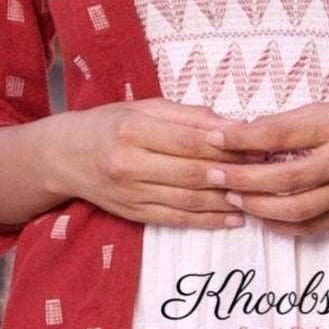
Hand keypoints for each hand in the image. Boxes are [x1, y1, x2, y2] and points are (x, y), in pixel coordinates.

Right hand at [45, 97, 245, 228]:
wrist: (63, 157)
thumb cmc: (109, 124)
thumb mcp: (143, 108)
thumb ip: (189, 116)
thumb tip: (234, 126)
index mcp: (133, 129)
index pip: (191, 140)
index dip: (228, 146)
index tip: (258, 146)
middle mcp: (129, 163)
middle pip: (193, 173)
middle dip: (233, 175)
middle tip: (265, 173)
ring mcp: (131, 193)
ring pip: (189, 200)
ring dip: (226, 201)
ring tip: (256, 197)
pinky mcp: (134, 214)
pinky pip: (177, 220)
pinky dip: (208, 221)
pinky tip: (233, 218)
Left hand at [205, 100, 328, 233]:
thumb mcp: (327, 110)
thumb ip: (286, 124)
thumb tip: (238, 134)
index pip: (279, 133)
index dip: (242, 139)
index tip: (213, 139)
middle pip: (285, 178)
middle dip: (243, 180)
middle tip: (214, 176)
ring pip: (296, 210)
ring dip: (258, 207)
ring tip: (233, 198)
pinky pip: (311, 228)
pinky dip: (281, 226)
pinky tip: (261, 217)